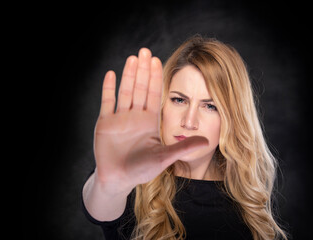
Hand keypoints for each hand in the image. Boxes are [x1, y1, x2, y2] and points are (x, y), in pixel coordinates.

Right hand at [93, 48, 207, 190]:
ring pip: (125, 92)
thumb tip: (207, 140)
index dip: (155, 78)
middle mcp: (135, 117)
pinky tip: (111, 74)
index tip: (158, 61)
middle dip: (143, 70)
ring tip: (133, 58)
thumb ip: (183, 147)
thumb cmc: (141, 171)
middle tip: (145, 51)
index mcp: (149, 122)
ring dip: (128, 75)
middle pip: (139, 89)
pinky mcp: (105, 123)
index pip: (153, 95)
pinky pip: (107, 102)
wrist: (118, 180)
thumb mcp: (165, 157)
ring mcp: (119, 119)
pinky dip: (108, 88)